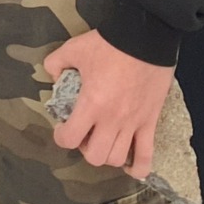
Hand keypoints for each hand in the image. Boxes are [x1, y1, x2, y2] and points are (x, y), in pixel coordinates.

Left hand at [44, 29, 174, 175]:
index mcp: (91, 104)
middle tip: (85, 133)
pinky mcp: (150, 121)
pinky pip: (147, 155)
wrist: (145, 36)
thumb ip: (56, 63)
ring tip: (104, 141)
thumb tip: (52, 77)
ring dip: (107, 154)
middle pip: (95, 156)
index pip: (70, 139)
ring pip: (117, 158)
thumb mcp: (74, 48)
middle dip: (85, 148)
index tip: (62, 128)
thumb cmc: (109, 44)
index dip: (61, 137)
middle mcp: (112, 120)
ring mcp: (133, 123)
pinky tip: (131, 166)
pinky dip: (139, 167)